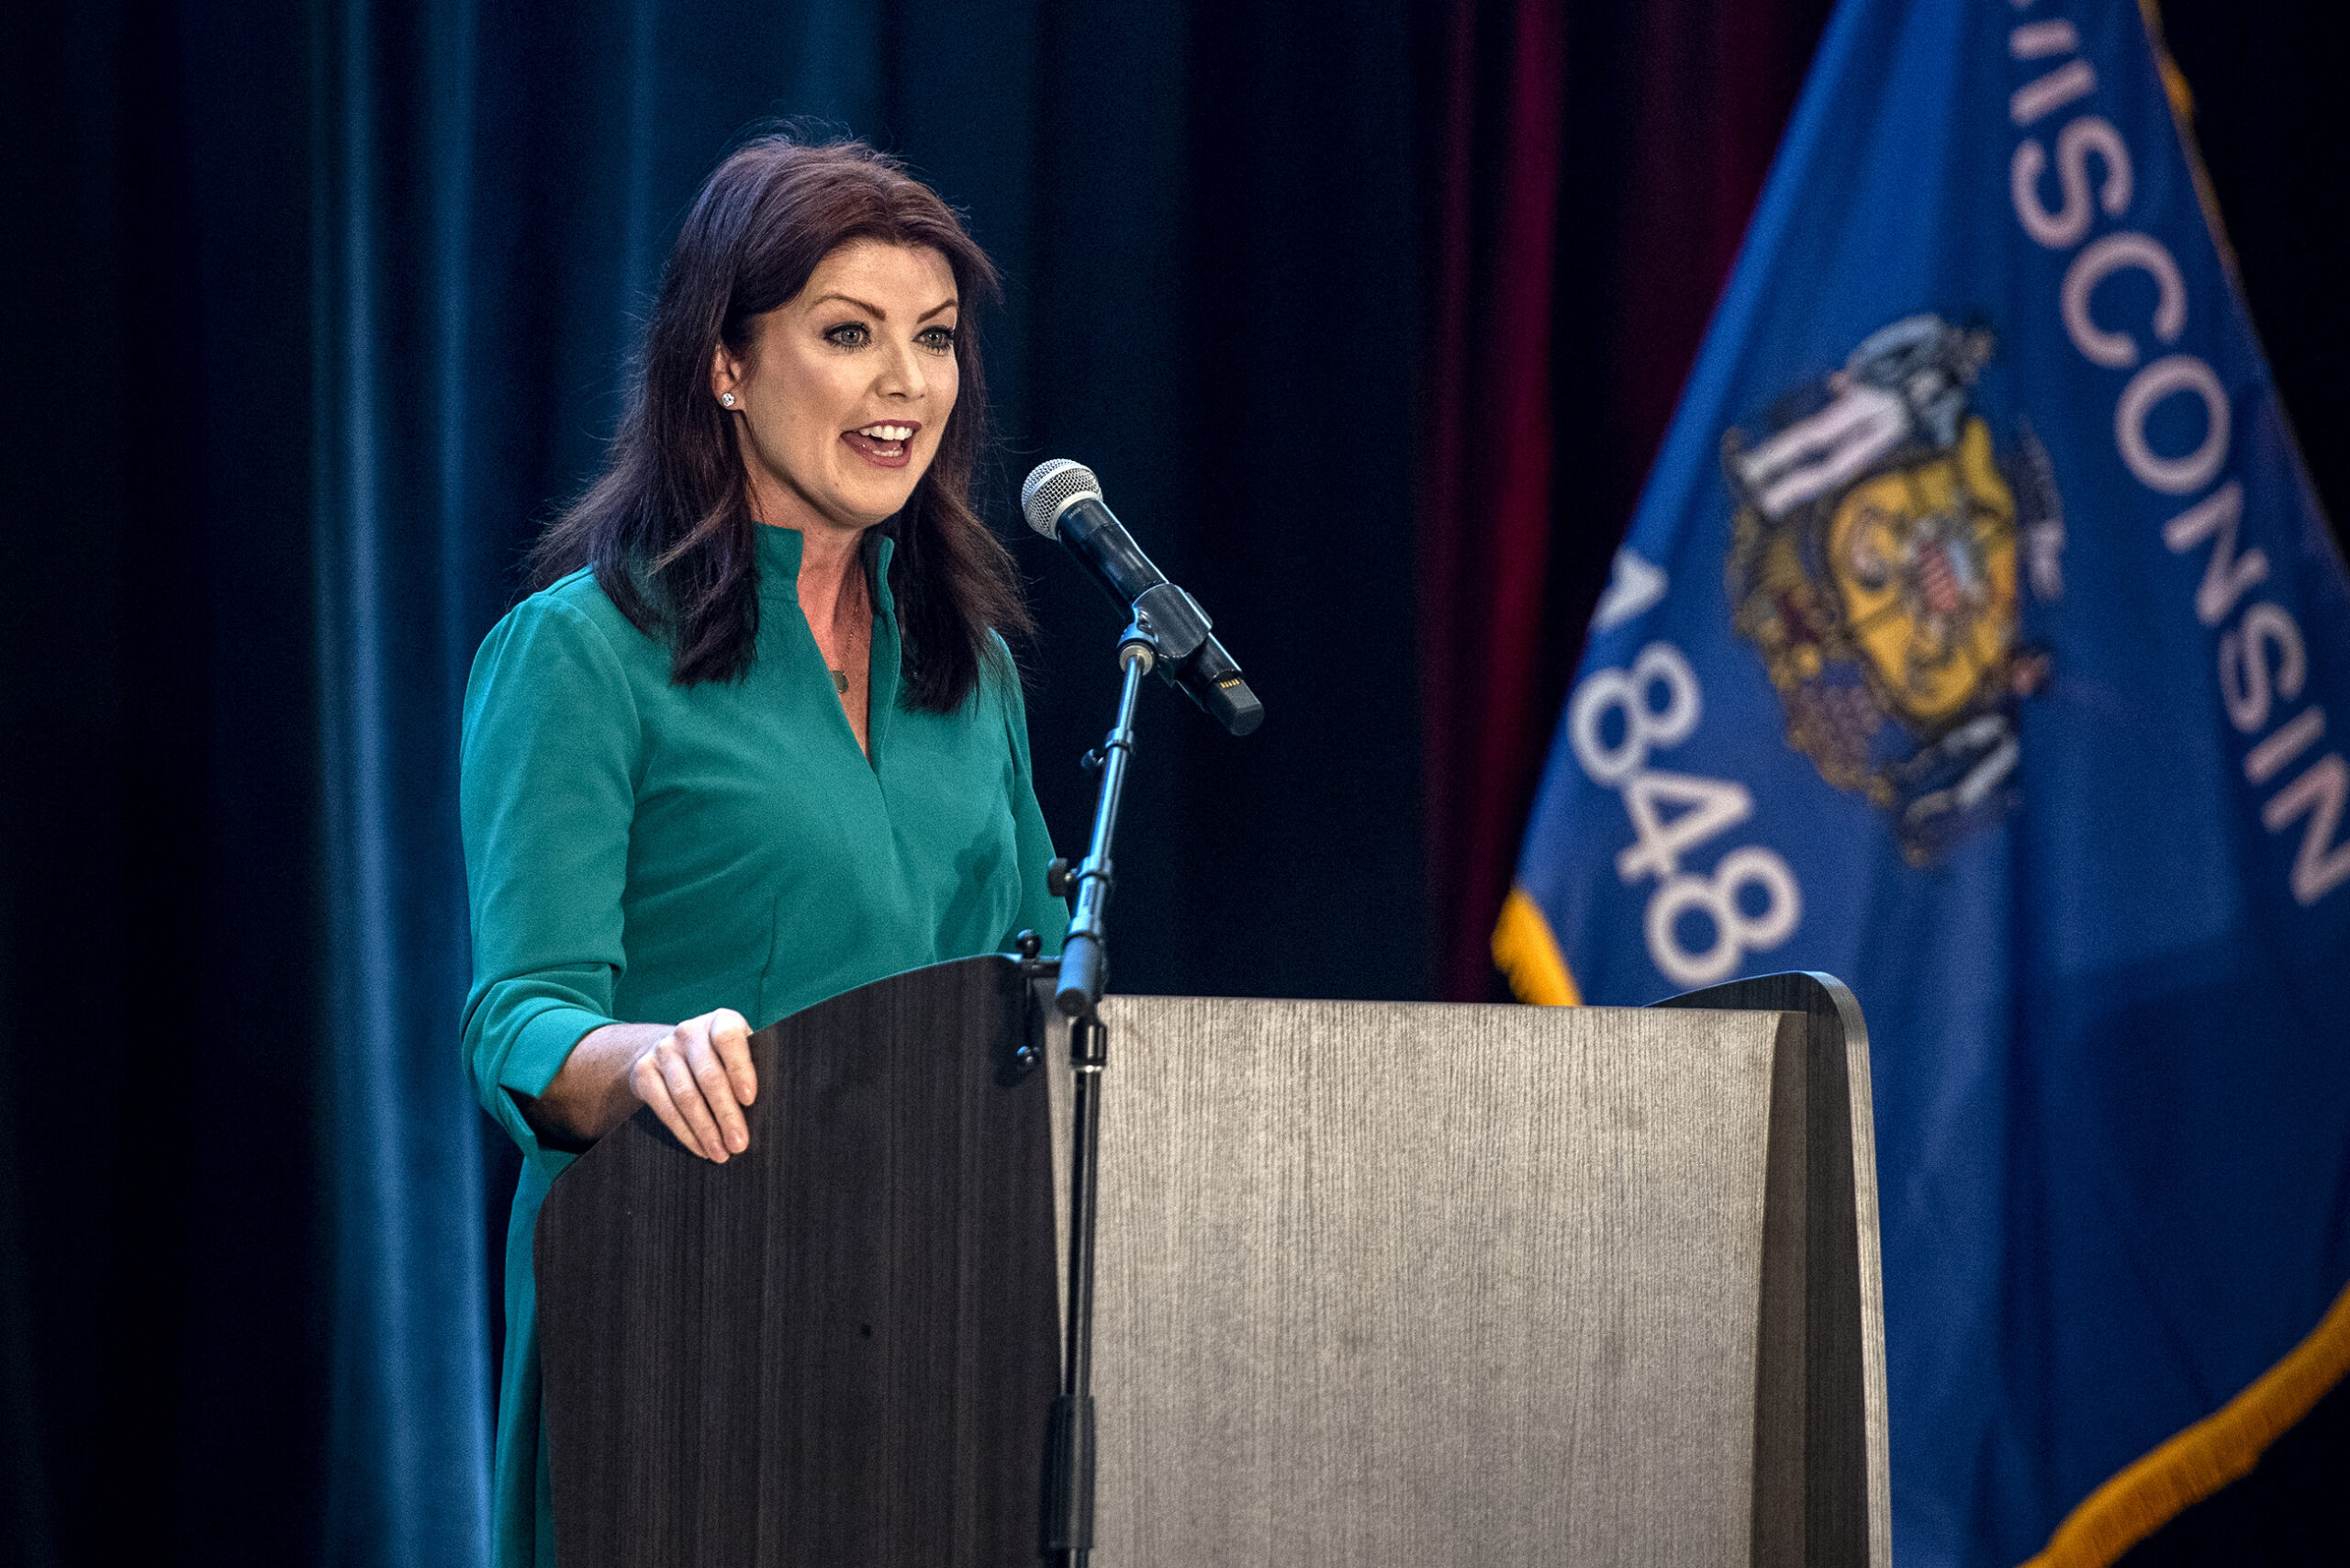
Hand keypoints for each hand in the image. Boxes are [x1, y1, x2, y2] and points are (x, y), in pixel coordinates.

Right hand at [629, 1008, 756, 1161]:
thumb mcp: (741, 1051)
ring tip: (721, 1153)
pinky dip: (685, 1132)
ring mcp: (663, 1050)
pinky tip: (700, 1148)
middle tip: (739, 1144)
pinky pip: (665, 1107)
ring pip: (686, 1096)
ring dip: (705, 1130)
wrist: (673, 1051)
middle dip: (726, 1114)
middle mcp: (689, 1031)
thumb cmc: (722, 1058)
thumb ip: (756, 1067)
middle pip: (709, 1076)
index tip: (749, 1100)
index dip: (739, 1068)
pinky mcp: (643, 1072)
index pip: (729, 1039)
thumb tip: (774, 1107)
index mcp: (720, 1021)